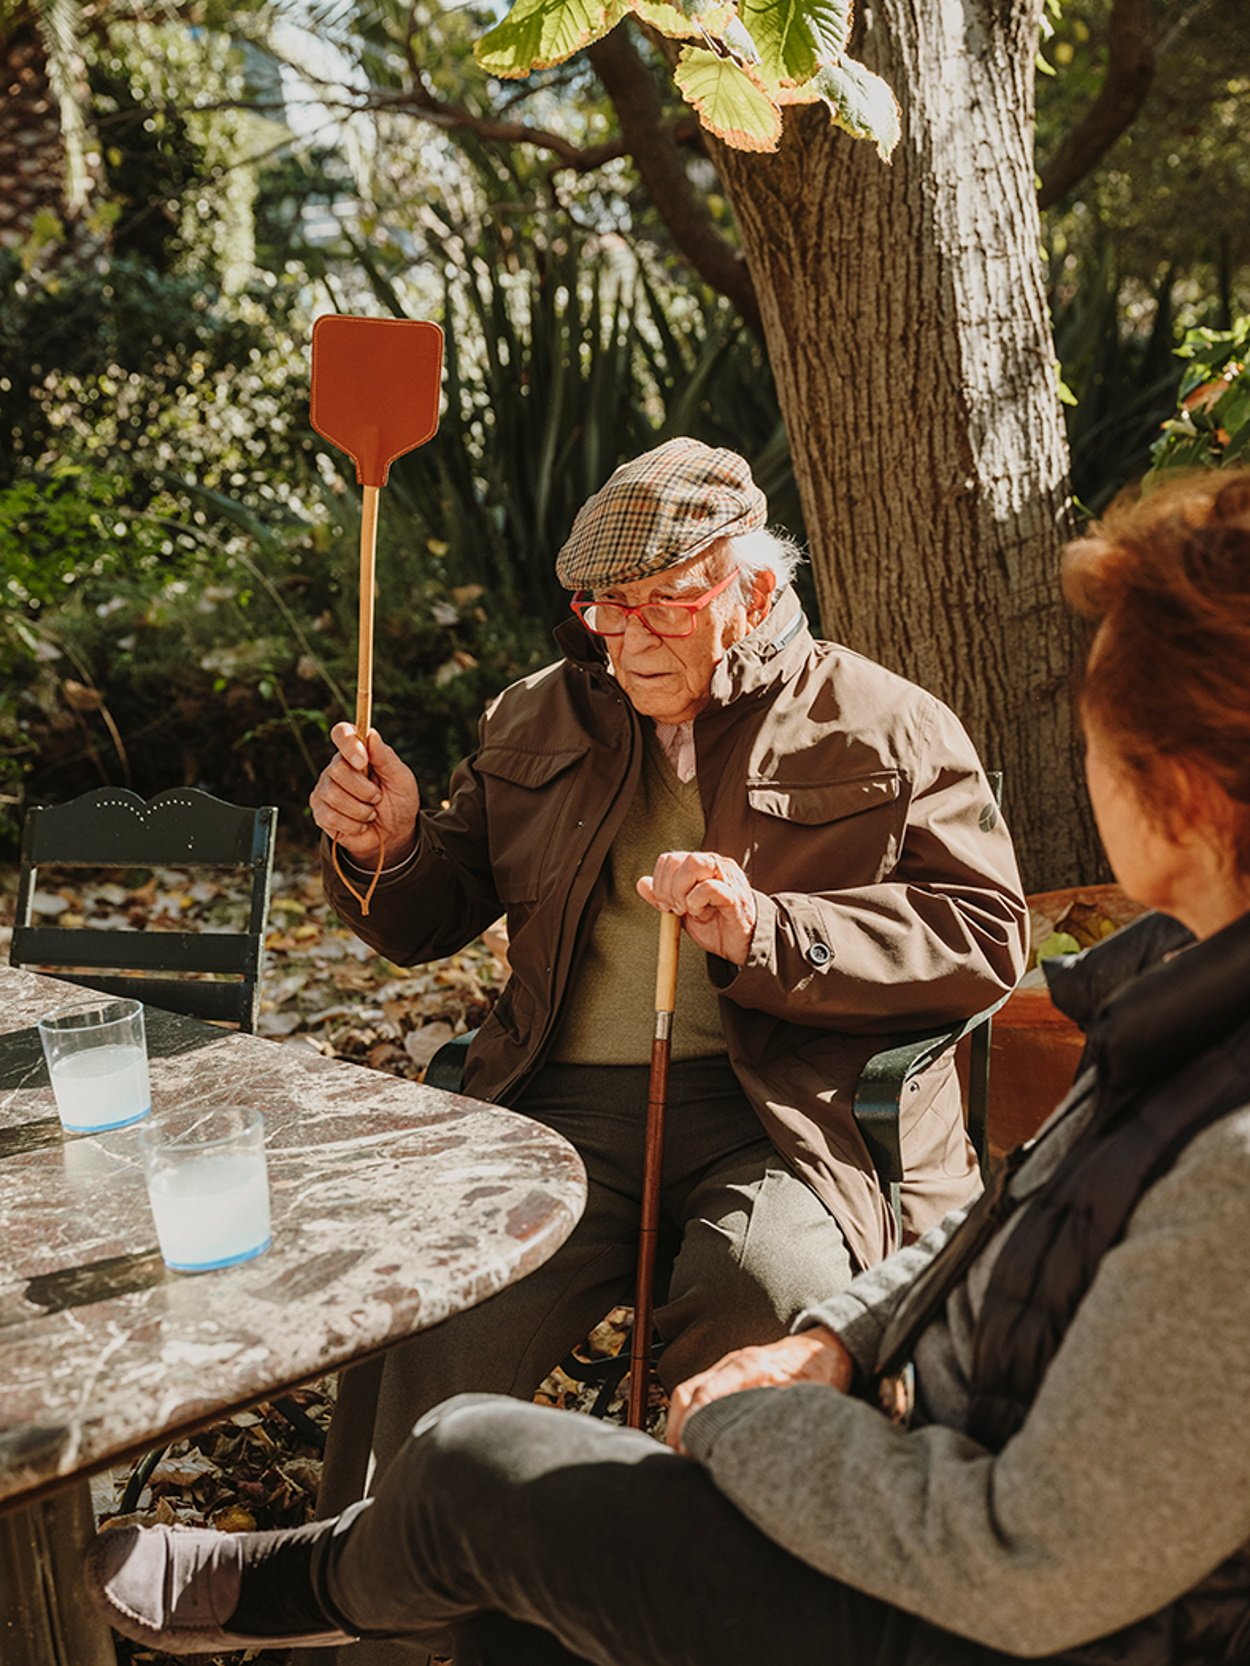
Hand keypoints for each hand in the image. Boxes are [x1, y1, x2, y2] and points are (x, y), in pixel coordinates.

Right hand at [309, 723, 419, 865]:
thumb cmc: (399, 801)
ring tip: (371, 813)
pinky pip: (329, 816)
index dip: (349, 744)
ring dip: (360, 809)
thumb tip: (371, 734)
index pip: (342, 734)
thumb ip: (385, 757)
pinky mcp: (320, 811)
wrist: (395, 834)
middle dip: (364, 789)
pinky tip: (360, 825)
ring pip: (332, 794)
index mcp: (358, 752)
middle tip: (377, 797)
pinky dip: (352, 824)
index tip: (363, 761)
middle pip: (337, 768)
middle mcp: (337, 767)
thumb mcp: (400, 778)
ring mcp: (325, 789)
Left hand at [637, 851, 756, 964]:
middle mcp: (716, 865)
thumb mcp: (682, 911)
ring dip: (681, 891)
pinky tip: (702, 913)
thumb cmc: (715, 925)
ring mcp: (728, 877)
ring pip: (693, 865)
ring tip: (688, 910)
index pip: (670, 859)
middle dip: (667, 888)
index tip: (664, 905)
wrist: (741, 945)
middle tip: (674, 909)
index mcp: (702, 866)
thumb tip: (641, 883)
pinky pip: (709, 888)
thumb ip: (662, 897)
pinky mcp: (736, 895)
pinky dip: (696, 902)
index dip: (660, 882)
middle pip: (678, 859)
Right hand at [666, 1327, 853, 1452]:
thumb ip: (780, 1410)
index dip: (691, 1423)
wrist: (829, 1347)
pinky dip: (692, 1415)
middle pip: (687, 1391)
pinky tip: (697, 1439)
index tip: (685, 1450)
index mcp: (748, 1366)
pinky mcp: (732, 1377)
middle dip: (676, 1426)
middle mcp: (732, 1365)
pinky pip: (702, 1393)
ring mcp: (729, 1369)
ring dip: (681, 1422)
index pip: (706, 1392)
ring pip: (691, 1392)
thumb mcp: (806, 1393)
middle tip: (678, 1460)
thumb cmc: (820, 1369)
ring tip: (682, 1455)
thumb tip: (754, 1439)